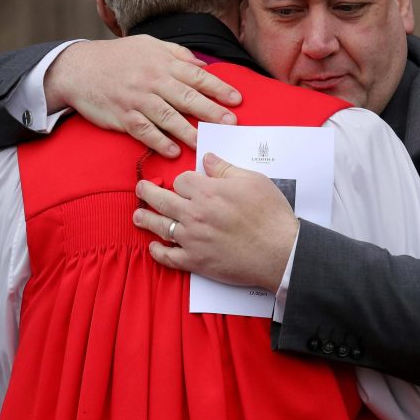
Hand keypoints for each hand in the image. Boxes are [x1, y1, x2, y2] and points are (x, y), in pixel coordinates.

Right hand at [44, 36, 241, 156]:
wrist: (79, 68)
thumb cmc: (118, 57)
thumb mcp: (149, 45)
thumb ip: (177, 55)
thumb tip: (204, 66)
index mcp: (162, 63)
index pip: (197, 76)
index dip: (219, 88)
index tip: (236, 100)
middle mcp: (152, 81)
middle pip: (187, 97)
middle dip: (211, 111)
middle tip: (230, 124)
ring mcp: (137, 99)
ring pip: (168, 117)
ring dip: (189, 132)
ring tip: (206, 143)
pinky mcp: (123, 116)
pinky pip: (144, 131)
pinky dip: (159, 141)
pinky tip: (173, 151)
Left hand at [133, 152, 297, 291]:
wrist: (281, 251)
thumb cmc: (270, 215)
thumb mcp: (253, 181)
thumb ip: (225, 169)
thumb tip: (207, 158)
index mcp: (208, 192)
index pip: (181, 180)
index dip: (183, 180)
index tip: (185, 184)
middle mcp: (195, 214)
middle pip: (162, 200)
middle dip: (147, 192)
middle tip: (140, 189)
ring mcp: (193, 240)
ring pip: (160, 226)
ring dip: (145, 219)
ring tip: (138, 215)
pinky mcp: (196, 262)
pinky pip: (169, 257)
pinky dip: (158, 252)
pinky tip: (154, 246)